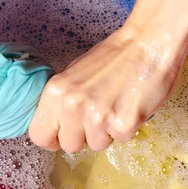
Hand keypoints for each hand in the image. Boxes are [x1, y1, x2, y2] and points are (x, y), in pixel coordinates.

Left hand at [29, 0, 187, 152]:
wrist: (148, 43)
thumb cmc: (113, 57)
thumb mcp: (73, 75)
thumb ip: (61, 101)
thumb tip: (54, 126)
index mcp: (55, 92)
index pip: (38, 135)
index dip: (52, 138)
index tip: (63, 134)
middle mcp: (72, 106)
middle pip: (69, 146)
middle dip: (83, 136)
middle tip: (98, 115)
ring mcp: (98, 117)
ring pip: (96, 146)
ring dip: (107, 133)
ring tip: (117, 107)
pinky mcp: (123, 124)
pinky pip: (121, 140)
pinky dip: (128, 128)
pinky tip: (131, 107)